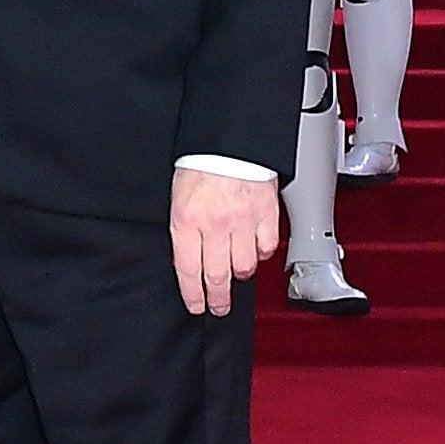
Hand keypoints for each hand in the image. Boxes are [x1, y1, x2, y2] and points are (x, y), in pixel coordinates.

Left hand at [169, 165, 279, 316]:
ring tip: (236, 274)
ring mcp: (243, 221)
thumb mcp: (178, 195)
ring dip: (239, 274)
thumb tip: (189, 257)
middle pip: (218, 276)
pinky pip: (266, 247)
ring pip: (244, 266)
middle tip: (218, 307)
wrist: (231, 136)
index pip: (188, 271)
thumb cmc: (201, 160)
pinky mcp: (266, 214)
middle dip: (217, 298)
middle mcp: (215, 225)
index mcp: (187, 220)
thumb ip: (184, 227)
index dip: (193, 295)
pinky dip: (260, 253)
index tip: (196, 305)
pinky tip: (254, 250)